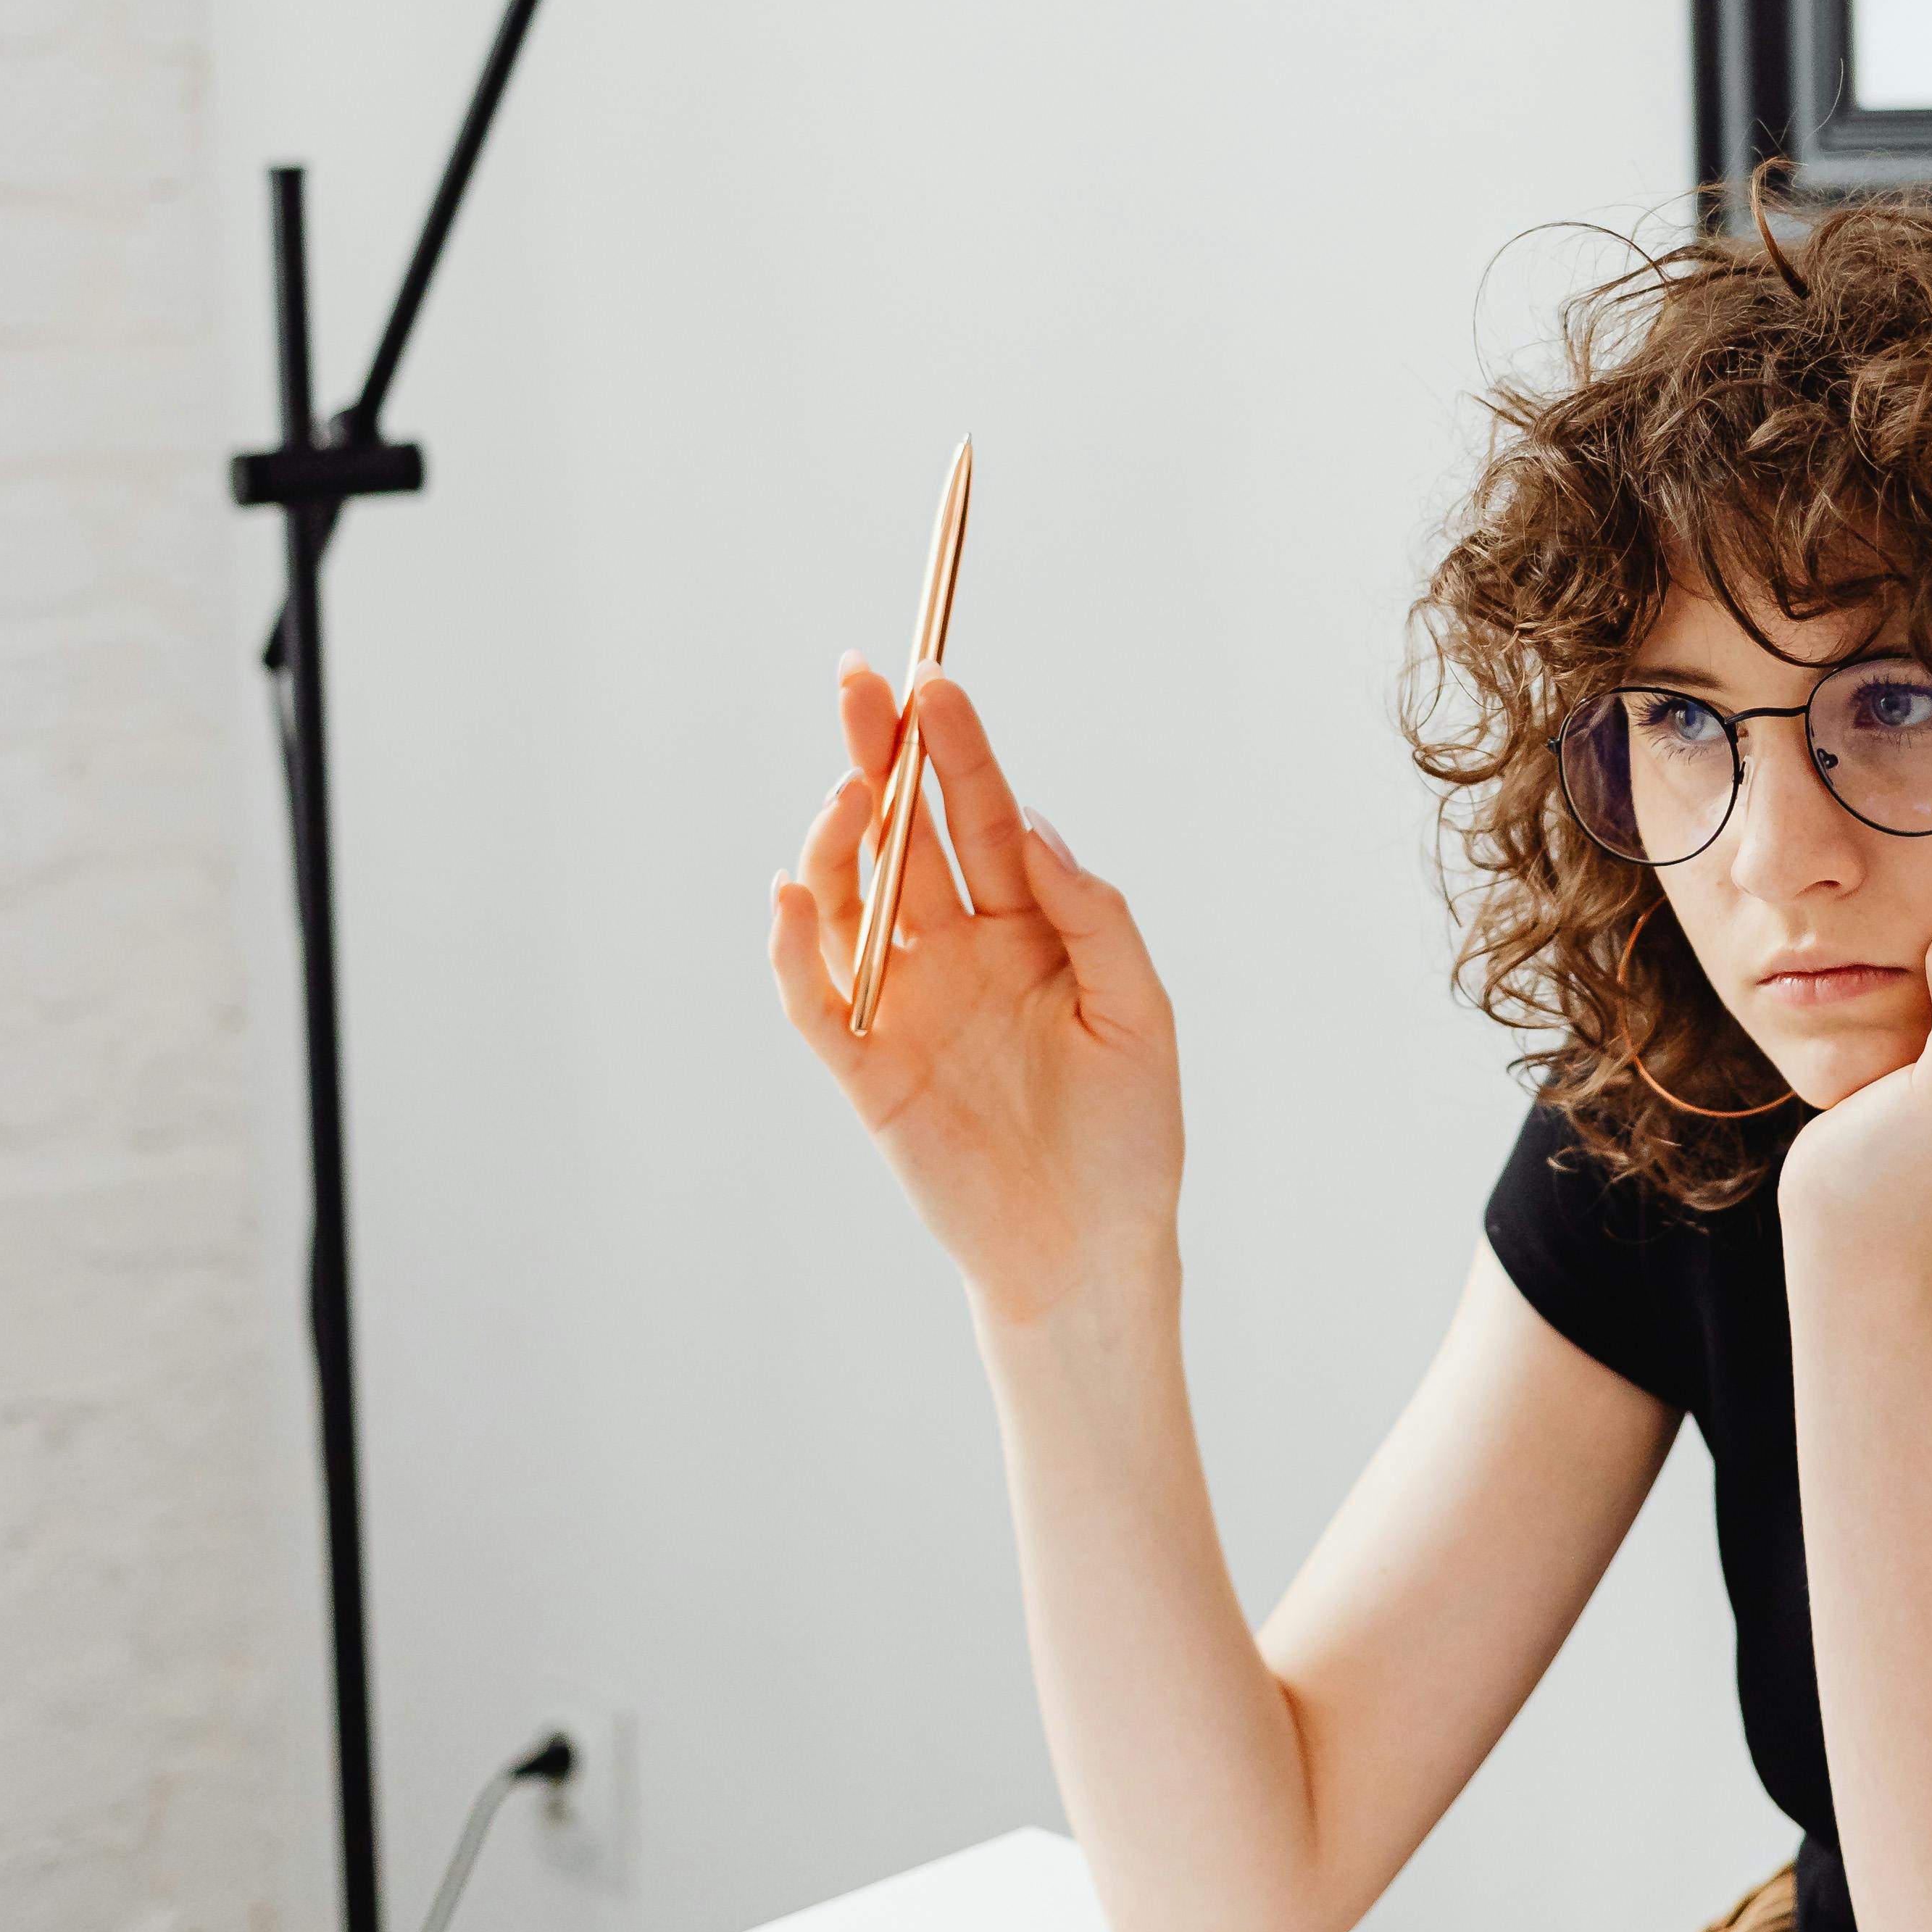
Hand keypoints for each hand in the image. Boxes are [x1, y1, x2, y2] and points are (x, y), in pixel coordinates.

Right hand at [768, 664, 1182, 1330]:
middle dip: (879, 756)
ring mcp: (906, 1006)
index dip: (955, 749)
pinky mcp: (868, 1070)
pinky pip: (815, 998)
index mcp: (1024, 928)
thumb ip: (1089, 913)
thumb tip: (1028, 824)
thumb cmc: (1129, 1138)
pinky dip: (792, 945)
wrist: (1093, 1254)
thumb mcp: (1139, 1011)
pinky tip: (794, 891)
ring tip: (850, 787)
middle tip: (861, 682)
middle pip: (902, 836)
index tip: (933, 678)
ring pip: (848, 900)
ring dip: (840, 837)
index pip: (977, 817)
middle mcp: (956, 953)